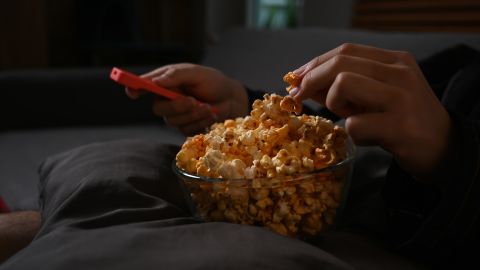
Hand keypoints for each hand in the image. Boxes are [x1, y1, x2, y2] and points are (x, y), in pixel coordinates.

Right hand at [126, 63, 248, 135]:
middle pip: (158, 109)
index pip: (143, 86)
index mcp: (165, 82)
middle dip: (176, 106)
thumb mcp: (195, 73)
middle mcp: (167, 99)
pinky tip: (210, 114)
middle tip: (192, 101)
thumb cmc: (213, 81)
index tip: (132, 92)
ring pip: (174, 121)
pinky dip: (200, 122)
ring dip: (193, 114)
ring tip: (207, 106)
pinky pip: (186, 130)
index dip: (134, 88)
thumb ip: (176, 75)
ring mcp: (176, 115)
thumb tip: (157, 81)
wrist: (231, 98)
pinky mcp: (186, 127)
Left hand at [290, 43, 451, 178]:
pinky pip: (354, 125)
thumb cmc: (403, 120)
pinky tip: (369, 138)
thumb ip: (344, 86)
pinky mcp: (399, 126)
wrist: (443, 148)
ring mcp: (401, 98)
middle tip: (299, 98)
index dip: (314, 64)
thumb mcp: (377, 95)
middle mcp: (400, 73)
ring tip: (352, 117)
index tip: (295, 79)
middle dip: (310, 81)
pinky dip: (352, 134)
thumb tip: (304, 83)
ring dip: (335, 105)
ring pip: (343, 85)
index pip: (345, 51)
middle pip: (339, 64)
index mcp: (395, 61)